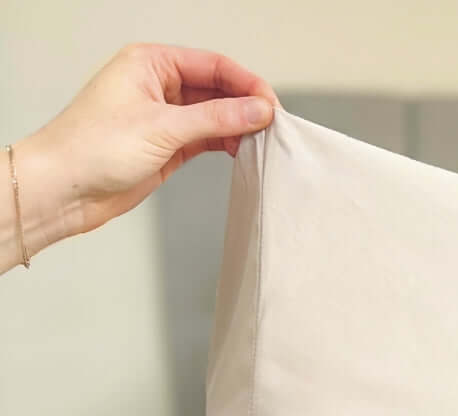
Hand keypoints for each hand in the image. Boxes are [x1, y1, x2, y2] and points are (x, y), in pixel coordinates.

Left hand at [6, 44, 276, 267]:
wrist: (66, 189)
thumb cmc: (93, 147)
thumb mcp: (163, 127)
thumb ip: (216, 119)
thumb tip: (257, 110)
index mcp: (151, 64)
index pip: (212, 65)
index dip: (246, 83)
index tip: (271, 105)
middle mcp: (159, 86)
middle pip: (217, 89)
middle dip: (245, 106)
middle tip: (272, 126)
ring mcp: (164, 118)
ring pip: (214, 116)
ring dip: (238, 128)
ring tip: (261, 143)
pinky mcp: (168, 146)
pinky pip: (207, 139)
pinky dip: (226, 145)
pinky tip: (242, 152)